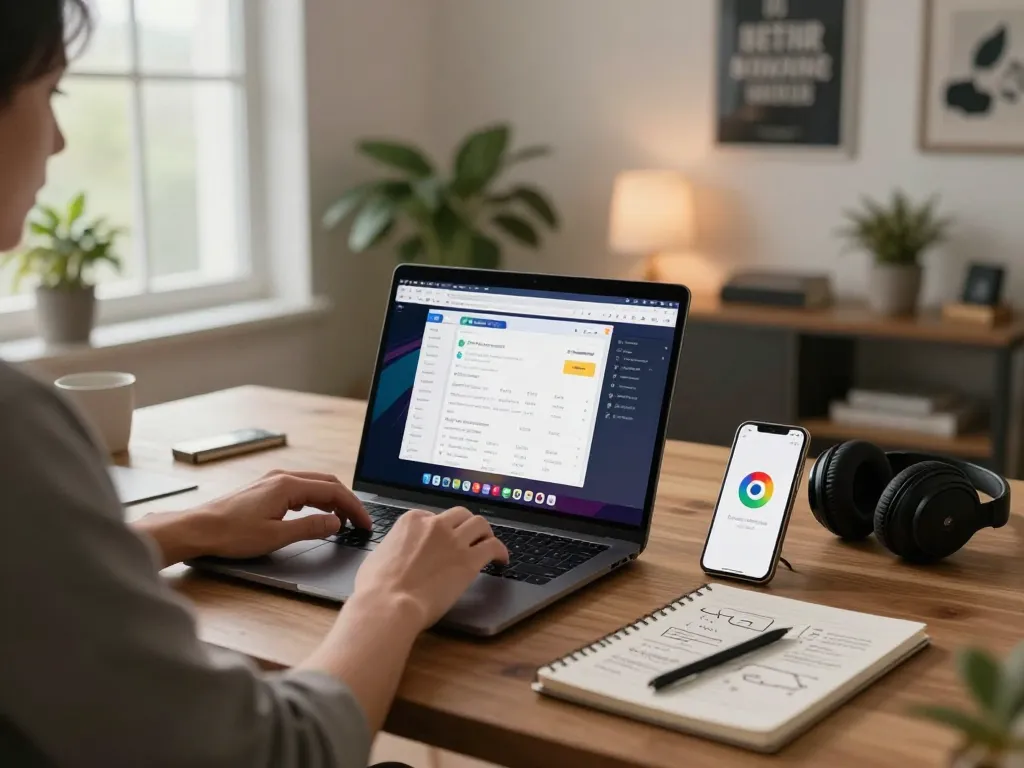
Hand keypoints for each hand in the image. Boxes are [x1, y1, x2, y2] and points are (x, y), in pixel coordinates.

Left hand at [193, 470, 372, 559]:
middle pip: (326, 483)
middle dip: (347, 502)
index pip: (333, 491)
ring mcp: (272, 481)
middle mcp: (282, 477)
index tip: (365, 523)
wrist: (198, 528)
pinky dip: (315, 499)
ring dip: (331, 500)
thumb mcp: (276, 536)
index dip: (354, 508)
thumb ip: (311, 528)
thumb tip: (336, 523)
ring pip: (313, 485)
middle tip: (359, 522)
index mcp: (288, 485)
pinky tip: (316, 513)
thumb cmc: (231, 533)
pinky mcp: (265, 489)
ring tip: (343, 520)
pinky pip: (299, 489)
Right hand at [352, 507, 508, 629]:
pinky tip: (501, 560)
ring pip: (480, 524)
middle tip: (470, 537)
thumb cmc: (376, 587)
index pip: (433, 517)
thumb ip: (393, 547)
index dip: (440, 529)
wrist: (388, 604)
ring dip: (486, 533)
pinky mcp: (469, 561)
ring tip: (489, 544)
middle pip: (460, 515)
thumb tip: (395, 554)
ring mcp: (453, 541)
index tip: (443, 541)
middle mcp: (435, 525)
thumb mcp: (378, 556)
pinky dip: (500, 551)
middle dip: (466, 524)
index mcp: (412, 521)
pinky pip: (493, 547)